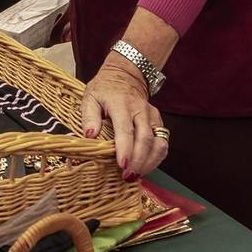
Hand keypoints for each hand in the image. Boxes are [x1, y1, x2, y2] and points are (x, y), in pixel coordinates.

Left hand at [78, 57, 169, 178]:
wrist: (126, 75)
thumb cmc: (105, 89)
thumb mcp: (90, 97)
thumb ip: (89, 117)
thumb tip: (90, 136)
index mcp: (121, 104)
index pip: (125, 129)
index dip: (125, 148)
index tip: (122, 165)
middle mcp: (140, 110)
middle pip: (145, 139)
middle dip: (139, 161)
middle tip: (128, 176)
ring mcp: (152, 116)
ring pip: (158, 142)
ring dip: (150, 162)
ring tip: (137, 175)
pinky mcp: (158, 122)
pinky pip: (162, 143)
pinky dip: (156, 158)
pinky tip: (145, 167)